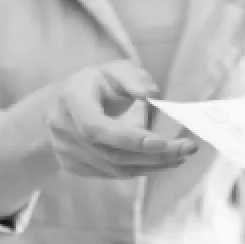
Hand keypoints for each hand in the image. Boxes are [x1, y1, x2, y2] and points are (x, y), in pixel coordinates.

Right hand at [47, 61, 196, 177]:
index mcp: (71, 100)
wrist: (58, 105)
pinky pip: (112, 173)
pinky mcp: (74, 166)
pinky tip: (161, 161)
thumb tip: (151, 94)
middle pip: (112, 154)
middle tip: (187, 149)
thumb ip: (132, 77)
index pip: (97, 128)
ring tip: (180, 156)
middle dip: (154, 155)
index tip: (163, 141)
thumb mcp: (112, 70)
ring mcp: (66, 152)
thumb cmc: (93, 84)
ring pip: (115, 168)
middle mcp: (64, 130)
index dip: (129, 139)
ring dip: (152, 165)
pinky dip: (139, 168)